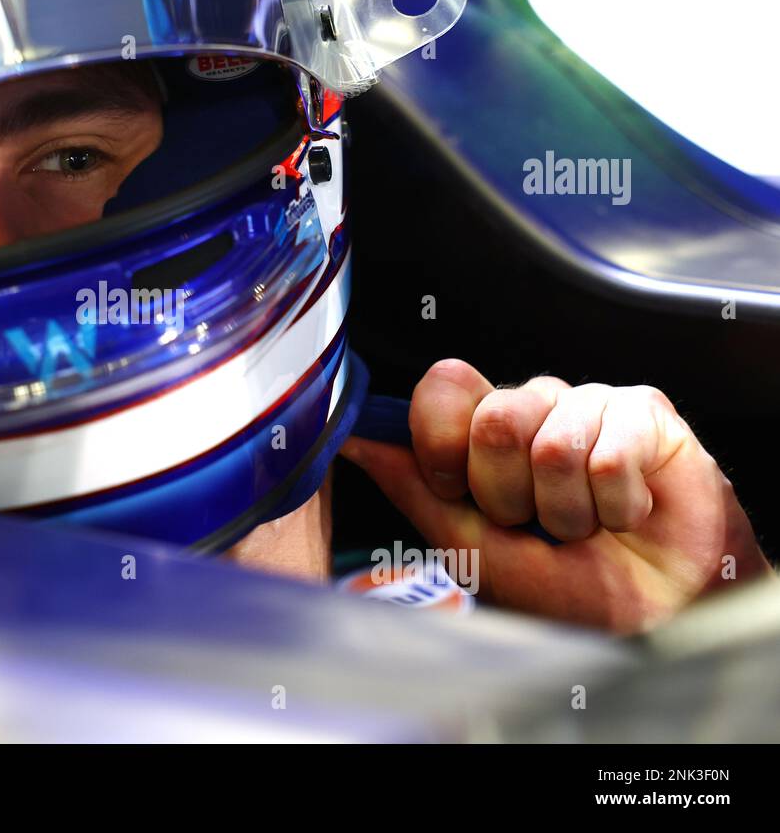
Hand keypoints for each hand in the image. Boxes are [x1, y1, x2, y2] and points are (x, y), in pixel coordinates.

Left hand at [341, 359, 773, 631]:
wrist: (650, 614)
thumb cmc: (561, 584)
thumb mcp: (470, 545)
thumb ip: (413, 487)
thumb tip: (351, 438)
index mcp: (480, 430)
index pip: (442, 387)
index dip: (443, 443)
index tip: (457, 491)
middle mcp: (529, 406)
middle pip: (494, 417)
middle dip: (509, 494)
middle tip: (534, 523)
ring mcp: (585, 403)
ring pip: (554, 442)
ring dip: (568, 509)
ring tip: (585, 526)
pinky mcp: (643, 411)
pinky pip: (611, 453)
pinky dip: (616, 504)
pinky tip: (626, 513)